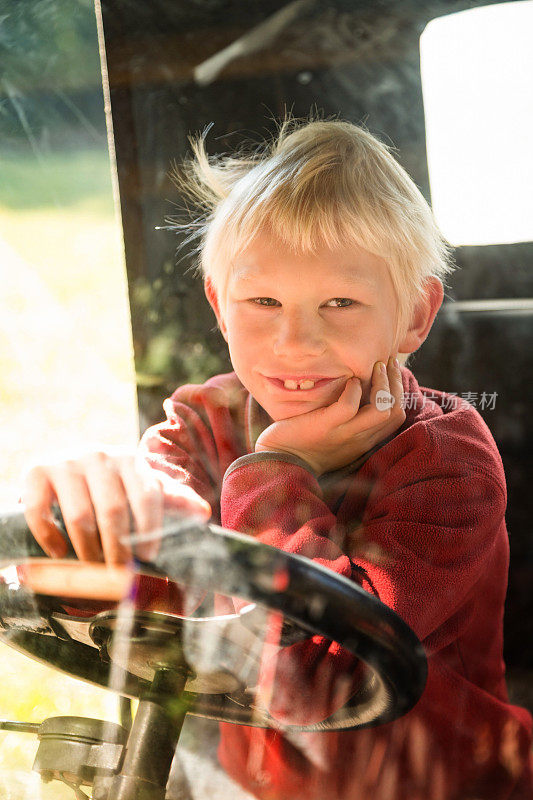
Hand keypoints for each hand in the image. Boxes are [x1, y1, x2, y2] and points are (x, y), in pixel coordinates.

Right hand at [21, 448, 210, 563]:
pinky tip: (58, 554)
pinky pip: (41, 511)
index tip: (146, 559)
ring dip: (86, 550)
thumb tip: (202, 512)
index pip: (147, 496)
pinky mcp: (36, 471)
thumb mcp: (141, 492)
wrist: (63, 477)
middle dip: (117, 550)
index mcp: (131, 461)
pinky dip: (50, 539)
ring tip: (92, 568)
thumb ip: (171, 501)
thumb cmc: (111, 489)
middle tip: (117, 574)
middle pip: (113, 511)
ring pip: (80, 515)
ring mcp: (66, 461)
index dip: (149, 532)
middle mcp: (99, 455)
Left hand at [255, 356, 404, 474]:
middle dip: (396, 382)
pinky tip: (349, 381)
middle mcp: (359, 439)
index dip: (400, 391)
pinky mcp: (324, 427)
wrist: (280, 462)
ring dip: (382, 384)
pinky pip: (348, 406)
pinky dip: (353, 389)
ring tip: (374, 366)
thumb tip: (361, 391)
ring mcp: (343, 434)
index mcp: (364, 441)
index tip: (391, 371)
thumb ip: (351, 420)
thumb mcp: (336, 436)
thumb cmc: (305, 444)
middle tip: (387, 361)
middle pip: (394, 411)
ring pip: (381, 409)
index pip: (397, 416)